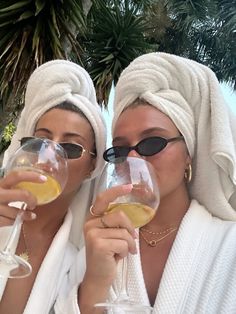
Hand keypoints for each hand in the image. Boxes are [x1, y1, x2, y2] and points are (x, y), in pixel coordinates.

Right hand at [0, 170, 45, 225]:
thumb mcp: (0, 188)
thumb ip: (9, 186)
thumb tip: (31, 182)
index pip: (17, 176)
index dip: (32, 176)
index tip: (44, 179)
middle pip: (22, 194)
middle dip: (32, 199)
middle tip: (34, 203)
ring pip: (17, 212)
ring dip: (26, 215)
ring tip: (31, 215)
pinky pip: (10, 221)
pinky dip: (16, 221)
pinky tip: (19, 220)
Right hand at [78, 184, 136, 310]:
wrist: (99, 277)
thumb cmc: (108, 254)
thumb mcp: (111, 235)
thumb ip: (116, 223)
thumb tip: (132, 215)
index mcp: (93, 218)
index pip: (103, 199)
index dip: (116, 191)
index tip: (129, 186)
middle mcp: (90, 224)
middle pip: (120, 215)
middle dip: (130, 229)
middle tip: (130, 240)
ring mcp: (92, 234)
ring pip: (124, 232)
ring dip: (129, 244)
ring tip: (123, 251)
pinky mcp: (98, 245)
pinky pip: (123, 243)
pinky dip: (126, 251)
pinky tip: (118, 257)